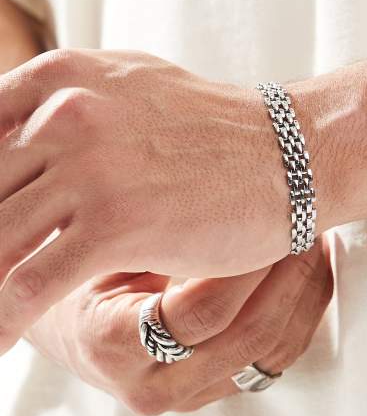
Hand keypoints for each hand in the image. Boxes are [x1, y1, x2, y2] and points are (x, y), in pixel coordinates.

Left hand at [0, 48, 301, 353]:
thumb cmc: (212, 130)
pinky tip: (3, 337)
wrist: (288, 153)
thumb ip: (66, 104)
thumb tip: (21, 133)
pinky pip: (32, 282)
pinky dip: (6, 317)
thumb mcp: (128, 90)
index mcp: (62, 78)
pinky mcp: (119, 222)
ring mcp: (92, 168)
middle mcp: (67, 114)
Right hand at [24, 236, 332, 413]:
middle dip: (287, 276)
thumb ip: (145, 238)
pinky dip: (304, 312)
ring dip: (304, 293)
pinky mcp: (219, 389)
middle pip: (248, 337)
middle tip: (306, 225)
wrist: (76, 334)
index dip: (245, 265)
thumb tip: (215, 195)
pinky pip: (278, 358)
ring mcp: (193, 396)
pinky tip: (312, 271)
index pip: (199, 312)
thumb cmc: (79, 282)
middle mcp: (156, 387)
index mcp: (114, 347)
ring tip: (316, 241)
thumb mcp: (95, 255)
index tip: (271, 219)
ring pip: (273, 352)